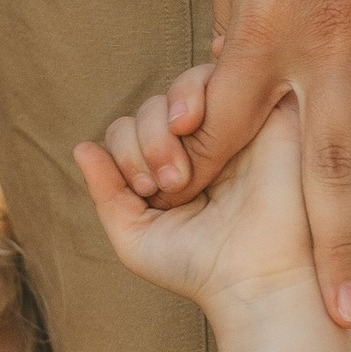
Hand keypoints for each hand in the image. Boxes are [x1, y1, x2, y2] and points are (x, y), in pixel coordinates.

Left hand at [75, 96, 318, 316]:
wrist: (257, 278)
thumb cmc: (197, 268)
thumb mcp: (135, 237)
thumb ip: (107, 193)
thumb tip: (82, 148)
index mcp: (173, 167)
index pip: (131, 131)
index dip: (126, 152)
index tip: (145, 193)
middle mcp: (203, 144)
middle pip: (155, 106)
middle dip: (145, 141)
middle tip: (169, 184)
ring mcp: (235, 125)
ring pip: (187, 86)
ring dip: (168, 118)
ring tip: (183, 169)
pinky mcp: (268, 112)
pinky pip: (227, 73)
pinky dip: (201, 90)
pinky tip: (196, 126)